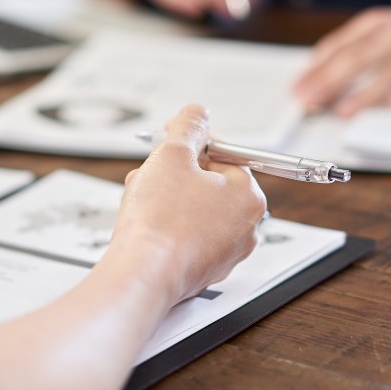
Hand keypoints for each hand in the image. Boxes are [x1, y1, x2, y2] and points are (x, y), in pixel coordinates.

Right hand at [111, 105, 266, 304]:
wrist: (142, 274)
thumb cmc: (161, 220)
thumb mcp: (172, 154)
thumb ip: (188, 126)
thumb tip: (197, 114)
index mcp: (248, 196)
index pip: (223, 155)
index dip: (191, 144)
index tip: (170, 141)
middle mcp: (245, 228)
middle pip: (207, 183)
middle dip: (174, 174)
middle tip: (151, 174)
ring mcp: (224, 253)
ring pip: (193, 210)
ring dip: (165, 197)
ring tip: (142, 200)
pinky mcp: (201, 270)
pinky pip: (184, 236)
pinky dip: (165, 226)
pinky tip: (144, 225)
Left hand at [292, 0, 390, 116]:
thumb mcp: (374, 30)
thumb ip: (342, 50)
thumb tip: (308, 78)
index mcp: (376, 23)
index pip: (341, 46)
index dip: (317, 69)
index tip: (298, 90)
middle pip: (361, 57)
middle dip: (332, 80)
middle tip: (311, 100)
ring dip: (366, 93)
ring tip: (343, 111)